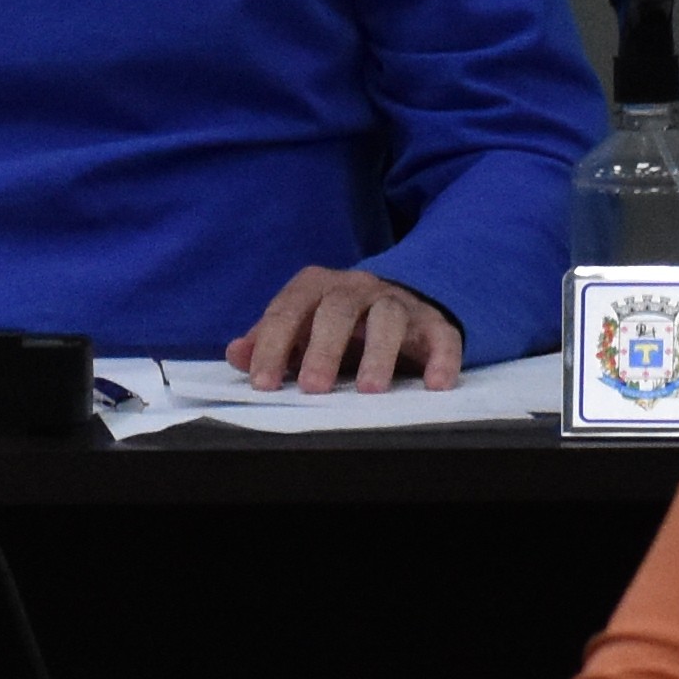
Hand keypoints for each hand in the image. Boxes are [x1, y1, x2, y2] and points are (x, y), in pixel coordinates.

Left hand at [230, 264, 461, 392]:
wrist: (400, 302)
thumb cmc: (338, 325)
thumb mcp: (301, 330)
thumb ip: (269, 342)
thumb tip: (236, 355)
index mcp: (317, 287)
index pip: (288, 311)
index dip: (273, 347)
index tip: (264, 383)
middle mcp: (358, 288)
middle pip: (338, 310)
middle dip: (323, 349)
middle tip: (313, 387)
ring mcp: (398, 303)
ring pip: (389, 318)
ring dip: (379, 354)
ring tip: (370, 391)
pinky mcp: (433, 323)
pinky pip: (441, 336)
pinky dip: (441, 359)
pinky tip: (435, 384)